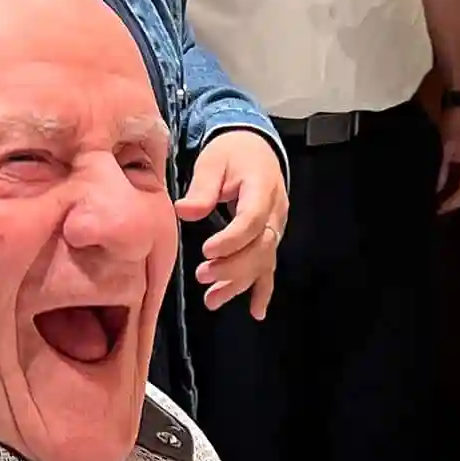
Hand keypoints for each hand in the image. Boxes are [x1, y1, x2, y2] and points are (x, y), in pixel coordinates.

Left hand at [175, 129, 287, 318]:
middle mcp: (275, 213)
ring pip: (263, 261)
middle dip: (232, 266)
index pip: (251, 220)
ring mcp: (275, 229)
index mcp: (263, 188)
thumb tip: (184, 211)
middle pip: (260, 247)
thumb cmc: (231, 153)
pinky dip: (262, 290)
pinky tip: (256, 311)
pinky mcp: (270, 240)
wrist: (255, 148)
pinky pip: (269, 267)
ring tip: (212, 300)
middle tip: (203, 276)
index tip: (206, 251)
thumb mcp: (213, 161)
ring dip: (239, 283)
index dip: (231, 240)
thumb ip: (201, 188)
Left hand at [437, 108, 459, 214]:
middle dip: (451, 196)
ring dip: (450, 185)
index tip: (437, 210)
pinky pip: (459, 166)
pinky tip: (437, 175)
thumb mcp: (445, 147)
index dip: (452, 203)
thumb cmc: (454, 122)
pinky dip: (449, 173)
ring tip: (434, 192)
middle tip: (435, 204)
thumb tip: (435, 189)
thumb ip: (441, 169)